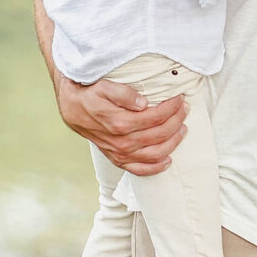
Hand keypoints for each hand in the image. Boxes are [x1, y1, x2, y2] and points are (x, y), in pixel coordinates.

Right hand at [57, 73, 185, 175]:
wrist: (73, 110)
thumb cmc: (90, 95)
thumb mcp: (104, 86)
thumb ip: (123, 93)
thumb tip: (143, 103)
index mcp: (119, 123)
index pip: (155, 117)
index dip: (171, 108)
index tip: (179, 98)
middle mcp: (121, 142)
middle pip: (159, 134)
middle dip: (176, 121)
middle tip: (184, 109)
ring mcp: (120, 153)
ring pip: (154, 153)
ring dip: (173, 142)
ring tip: (183, 128)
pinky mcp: (118, 160)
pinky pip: (140, 170)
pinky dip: (156, 168)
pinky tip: (168, 160)